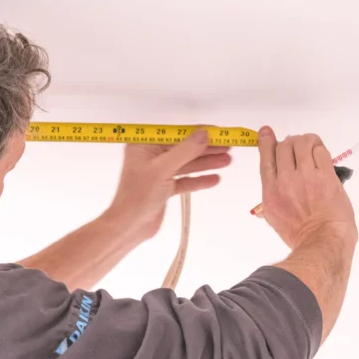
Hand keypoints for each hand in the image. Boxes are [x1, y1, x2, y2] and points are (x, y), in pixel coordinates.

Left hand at [108, 129, 231, 239]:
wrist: (129, 227)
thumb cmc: (138, 196)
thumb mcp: (163, 169)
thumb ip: (185, 150)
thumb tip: (204, 134)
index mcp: (144, 145)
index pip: (176, 134)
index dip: (198, 131)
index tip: (218, 131)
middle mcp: (151, 156)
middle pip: (184, 148)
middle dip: (206, 148)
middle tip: (229, 146)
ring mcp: (158, 172)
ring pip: (186, 164)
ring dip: (206, 163)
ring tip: (227, 160)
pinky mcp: (164, 188)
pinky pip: (185, 180)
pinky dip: (199, 179)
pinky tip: (215, 179)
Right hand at [257, 126, 356, 249]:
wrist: (323, 240)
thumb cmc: (300, 235)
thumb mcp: (275, 218)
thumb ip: (272, 198)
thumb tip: (274, 187)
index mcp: (271, 191)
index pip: (266, 158)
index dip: (266, 141)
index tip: (267, 132)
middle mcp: (285, 181)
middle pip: (283, 147)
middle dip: (290, 142)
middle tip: (297, 146)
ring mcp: (306, 176)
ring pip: (302, 143)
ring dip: (306, 140)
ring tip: (310, 145)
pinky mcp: (325, 176)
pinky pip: (320, 151)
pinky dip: (319, 148)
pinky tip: (320, 152)